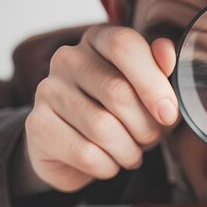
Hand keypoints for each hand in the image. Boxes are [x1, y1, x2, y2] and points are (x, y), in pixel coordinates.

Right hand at [23, 24, 177, 192]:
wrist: (77, 149)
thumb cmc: (122, 115)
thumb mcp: (151, 93)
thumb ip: (162, 71)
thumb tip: (167, 53)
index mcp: (99, 40)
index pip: (124, 46)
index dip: (153, 83)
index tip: (168, 114)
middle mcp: (68, 59)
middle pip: (118, 92)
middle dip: (146, 127)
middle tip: (150, 138)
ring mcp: (48, 91)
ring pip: (103, 128)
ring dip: (128, 151)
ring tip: (130, 153)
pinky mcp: (37, 126)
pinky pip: (86, 154)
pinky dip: (108, 166)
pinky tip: (108, 162)